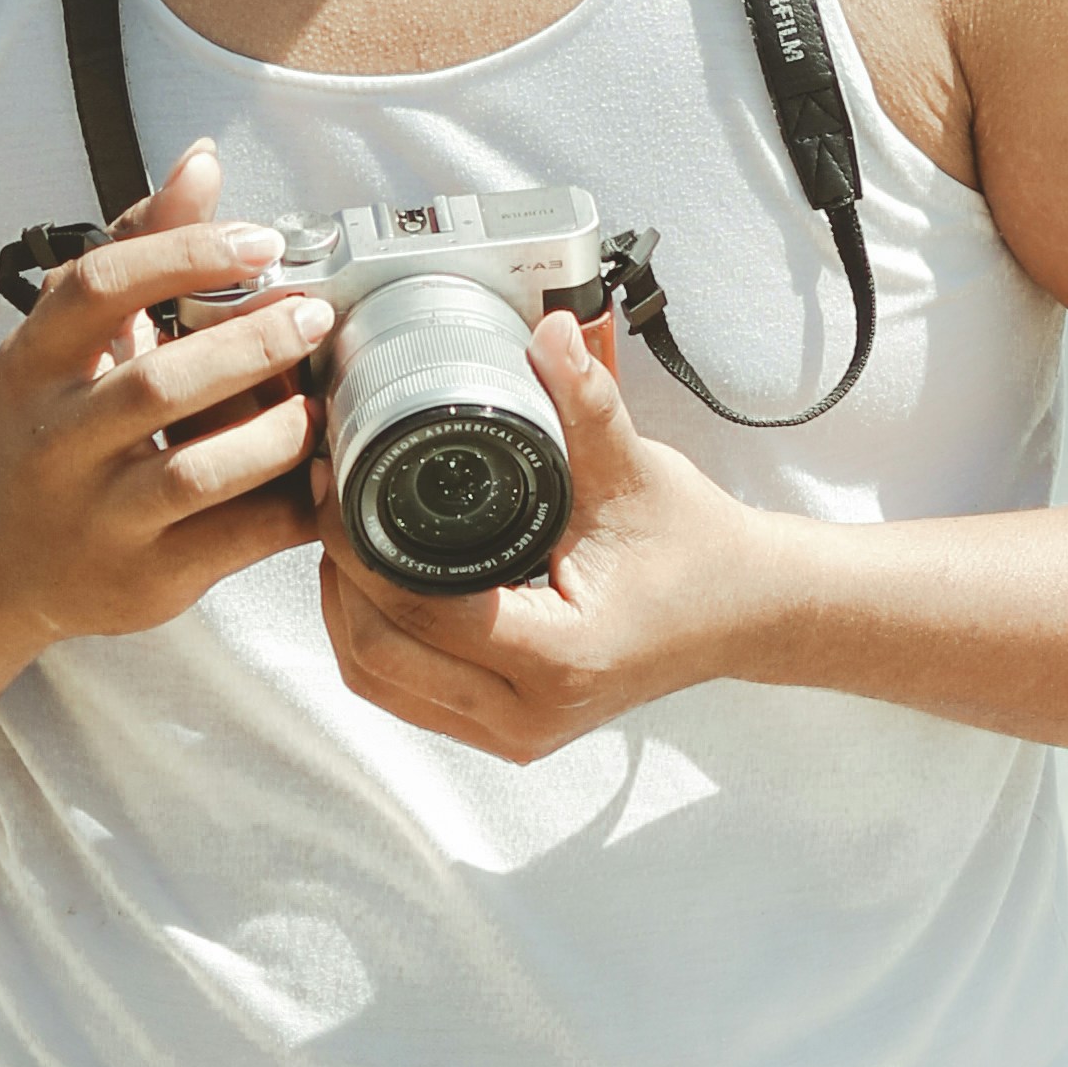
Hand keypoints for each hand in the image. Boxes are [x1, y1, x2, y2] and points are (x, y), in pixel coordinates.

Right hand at [0, 142, 328, 653]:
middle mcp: (52, 439)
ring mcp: (93, 516)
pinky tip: (323, 475)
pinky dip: (288, 507)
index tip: (262, 242)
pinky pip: (231, 543)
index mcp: (32, 362)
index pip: (99, 287)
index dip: (184, 254)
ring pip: (193, 473)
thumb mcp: (74, 337)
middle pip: (155, 383)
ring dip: (273, 432)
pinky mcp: (140, 579)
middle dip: (250, 346)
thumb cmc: (54, 423)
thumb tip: (202, 161)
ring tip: (318, 402)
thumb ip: (140, 247)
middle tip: (314, 316)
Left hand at [317, 305, 798, 765]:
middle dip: (338, 581)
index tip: (335, 484)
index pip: (420, 612)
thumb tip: (550, 332)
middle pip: (379, 658)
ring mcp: (516, 734)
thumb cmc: (694, 547)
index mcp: (559, 657)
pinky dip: (378, 643)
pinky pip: (408, 695)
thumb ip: (586, 404)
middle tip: (324, 505)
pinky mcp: (508, 732)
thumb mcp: (636, 472)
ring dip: (346, 616)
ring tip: (341, 538)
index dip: (360, 548)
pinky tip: (373, 583)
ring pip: (381, 685)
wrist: (743, 610)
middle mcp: (530, 715)